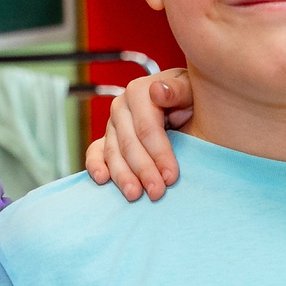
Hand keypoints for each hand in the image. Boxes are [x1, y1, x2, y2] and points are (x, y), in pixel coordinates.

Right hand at [82, 68, 193, 200]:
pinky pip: (95, 153)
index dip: (159, 154)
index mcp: (139, 92)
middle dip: (143, 171)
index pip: (147, 128)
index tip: (171, 177)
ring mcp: (112, 124)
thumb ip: (176, 90)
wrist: (183, 103)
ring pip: (113, 153)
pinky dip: (95, 166)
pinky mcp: (106, 140)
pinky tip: (102, 179)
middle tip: (157, 193)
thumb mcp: (190, 90)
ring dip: (122, 176)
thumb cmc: (189, 97)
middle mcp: (121, 107)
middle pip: (129, 144)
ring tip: (134, 195)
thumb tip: (157, 90)